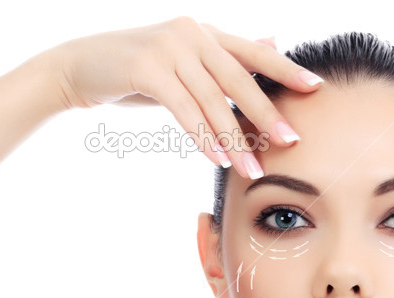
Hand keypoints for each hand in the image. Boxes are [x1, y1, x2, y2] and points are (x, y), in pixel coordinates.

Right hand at [44, 17, 323, 176]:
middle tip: (291, 141)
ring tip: (252, 168)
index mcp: (204, 32)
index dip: (285, 69)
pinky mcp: (146, 67)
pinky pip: (183, 109)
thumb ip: (223, 58)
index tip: (316, 88)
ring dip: (233, 137)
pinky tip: (218, 159)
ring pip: (211, 100)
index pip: (252, 52)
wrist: (77, 67)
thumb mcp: (182, 61)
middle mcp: (191, 33)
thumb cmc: (133, 70)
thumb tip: (272, 43)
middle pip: (238, 77)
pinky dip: (202, 136)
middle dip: (265, 112)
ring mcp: (168, 47)